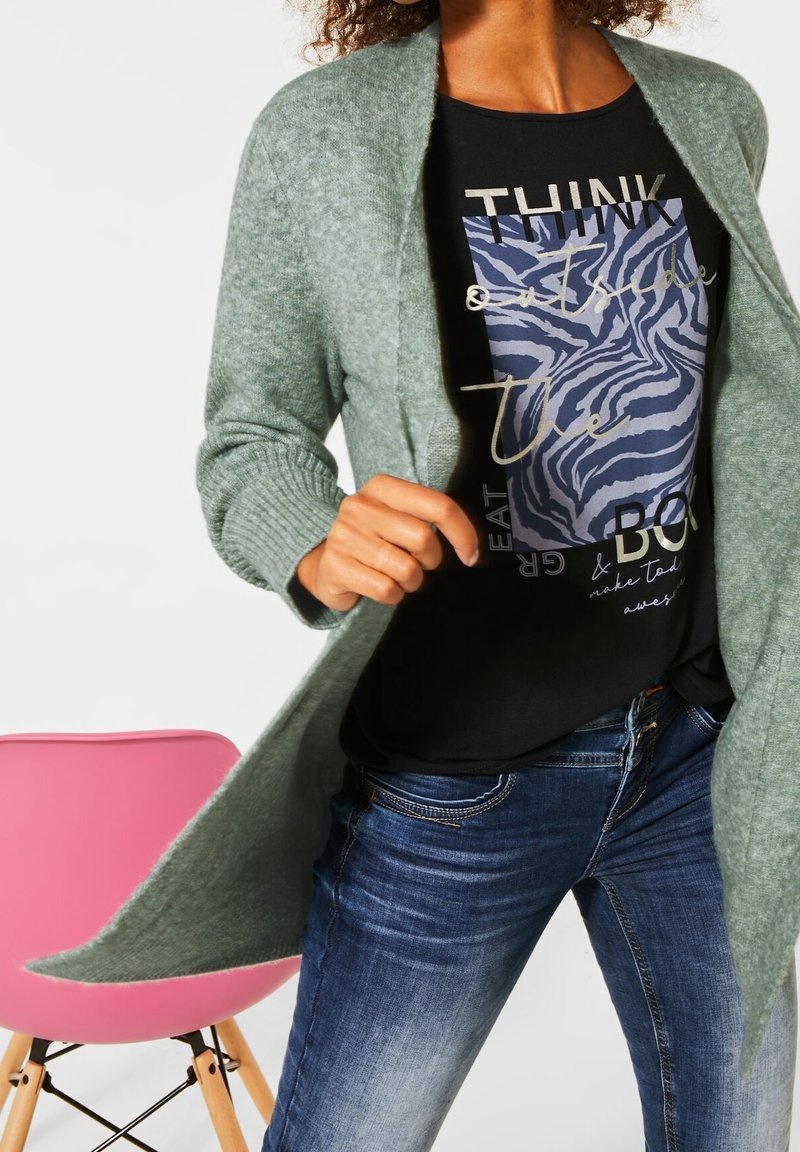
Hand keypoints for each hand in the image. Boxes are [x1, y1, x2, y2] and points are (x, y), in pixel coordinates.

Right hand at [295, 473, 480, 613]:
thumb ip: (430, 519)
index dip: (463, 534)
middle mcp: (360, 507)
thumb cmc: (373, 541)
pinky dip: (393, 595)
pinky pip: (387, 590)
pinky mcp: (336, 567)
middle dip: (430, 561)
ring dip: (411, 581)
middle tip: (419, 564)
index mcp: (382, 488)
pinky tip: (380, 586)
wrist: (323, 562)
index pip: (439, 506)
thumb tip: (471, 549)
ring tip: (396, 575)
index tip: (471, 556)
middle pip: (424, 539)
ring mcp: (344, 536)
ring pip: (407, 569)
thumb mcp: (398, 517)